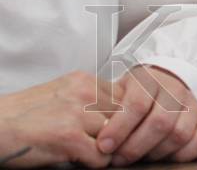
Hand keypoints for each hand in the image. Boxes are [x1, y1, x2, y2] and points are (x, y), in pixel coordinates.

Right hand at [0, 72, 121, 167]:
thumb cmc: (24, 118)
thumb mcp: (62, 96)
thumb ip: (91, 99)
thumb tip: (122, 114)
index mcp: (84, 81)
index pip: (127, 98)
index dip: (122, 118)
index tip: (113, 130)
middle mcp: (85, 91)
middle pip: (125, 118)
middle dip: (116, 134)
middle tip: (99, 144)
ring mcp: (78, 113)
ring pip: (117, 138)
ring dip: (104, 149)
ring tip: (84, 151)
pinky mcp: (70, 137)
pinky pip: (101, 157)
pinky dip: (92, 164)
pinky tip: (75, 159)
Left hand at [96, 66, 196, 165]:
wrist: (162, 84)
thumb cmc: (132, 95)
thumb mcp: (117, 93)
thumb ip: (107, 110)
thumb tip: (92, 138)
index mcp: (151, 80)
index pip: (138, 104)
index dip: (119, 128)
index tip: (103, 146)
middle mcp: (176, 90)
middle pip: (160, 122)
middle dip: (135, 146)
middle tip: (118, 158)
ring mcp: (193, 105)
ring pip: (179, 134)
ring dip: (155, 153)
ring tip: (138, 158)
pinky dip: (183, 154)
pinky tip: (164, 158)